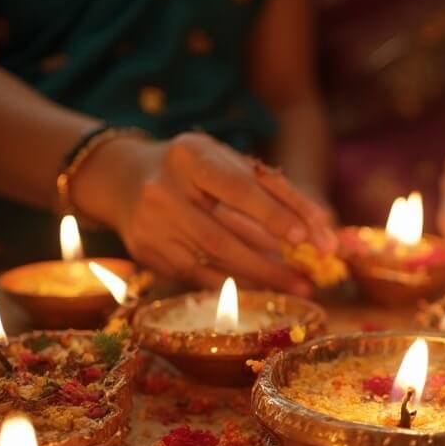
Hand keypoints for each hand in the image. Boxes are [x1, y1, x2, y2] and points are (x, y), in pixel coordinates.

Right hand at [81, 132, 335, 294]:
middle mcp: (163, 192)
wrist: (124, 179)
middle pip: (224, 237)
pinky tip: (263, 288)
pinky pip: (200, 277)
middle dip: (272, 262)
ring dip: (261, 278)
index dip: (272, 214)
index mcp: (188, 156)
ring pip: (214, 262)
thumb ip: (272, 188)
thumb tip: (320, 225)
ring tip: (296, 285)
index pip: (237, 189)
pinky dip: (236, 285)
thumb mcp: (227, 161)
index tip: (304, 237)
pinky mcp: (149, 255)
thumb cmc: (194, 168)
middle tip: (310, 278)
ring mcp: (152, 228)